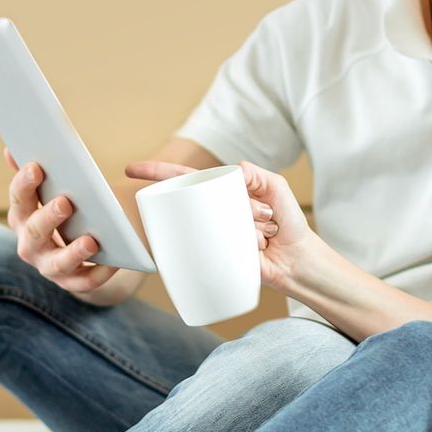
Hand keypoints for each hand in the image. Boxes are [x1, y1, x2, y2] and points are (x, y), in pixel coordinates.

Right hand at [4, 148, 118, 294]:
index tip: (36, 167)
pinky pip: (85, 282)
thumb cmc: (64, 218)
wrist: (78, 259)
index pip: (18, 200)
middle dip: (48, 218)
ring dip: (73, 253)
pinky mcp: (72, 284)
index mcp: (22, 218)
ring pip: (57, 264)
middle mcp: (30, 245)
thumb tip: (10, 149)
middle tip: (66, 202)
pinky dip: (99, 274)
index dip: (24, 184)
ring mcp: (49, 267)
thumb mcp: (47, 195)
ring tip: (91, 241)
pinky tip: (114, 263)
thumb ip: (32, 175)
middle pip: (34, 232)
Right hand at [124, 158, 316, 293]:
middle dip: (244, 210)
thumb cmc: (290, 224)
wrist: (298, 262)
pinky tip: (254, 250)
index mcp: (223, 193)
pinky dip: (236, 247)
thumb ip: (259, 175)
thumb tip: (237, 168)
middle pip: (203, 201)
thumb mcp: (278, 190)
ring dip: (251, 228)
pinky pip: (214, 248)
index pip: (185, 179)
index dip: (159, 175)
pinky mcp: (217, 256)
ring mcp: (215, 234)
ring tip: (268, 234)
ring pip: (216, 224)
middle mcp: (215, 212)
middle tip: (268, 219)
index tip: (133, 170)